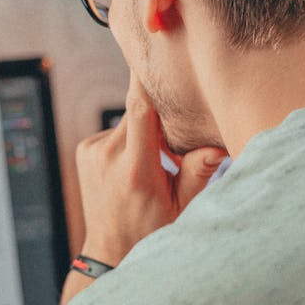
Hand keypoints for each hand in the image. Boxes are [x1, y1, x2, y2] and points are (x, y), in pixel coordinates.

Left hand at [75, 73, 226, 265]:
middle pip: (139, 113)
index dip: (145, 80)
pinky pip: (114, 130)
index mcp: (135, 170)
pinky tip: (133, 164)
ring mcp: (92, 151)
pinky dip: (128, 138)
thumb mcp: (181, 207)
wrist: (108, 250)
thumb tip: (219, 147)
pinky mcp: (84, 149)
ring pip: (128, 120)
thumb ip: (198, 173)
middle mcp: (109, 156)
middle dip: (160, 116)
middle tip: (175, 135)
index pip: (140, 111)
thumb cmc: (150, 230)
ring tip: (154, 160)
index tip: (151, 55)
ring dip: (144, 130)